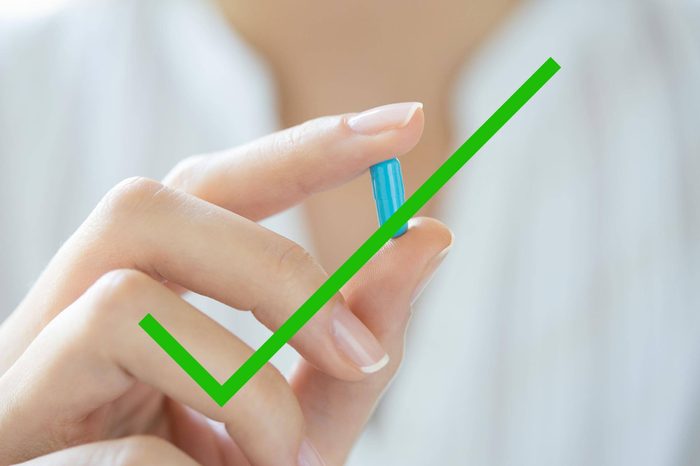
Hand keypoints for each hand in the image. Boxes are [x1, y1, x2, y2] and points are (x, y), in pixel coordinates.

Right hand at [0, 103, 452, 464]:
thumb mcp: (297, 413)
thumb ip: (355, 334)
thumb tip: (428, 236)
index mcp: (136, 293)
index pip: (208, 189)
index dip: (302, 149)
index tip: (403, 125)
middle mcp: (66, 311)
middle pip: (146, 205)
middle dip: (277, 267)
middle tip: (361, 351)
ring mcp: (26, 371)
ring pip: (121, 299)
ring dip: (239, 381)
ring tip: (283, 456)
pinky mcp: (10, 431)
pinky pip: (112, 428)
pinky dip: (196, 459)